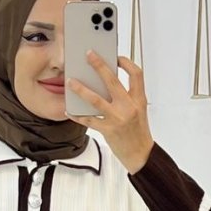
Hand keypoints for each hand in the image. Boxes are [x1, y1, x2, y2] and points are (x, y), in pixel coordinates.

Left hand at [65, 50, 153, 173]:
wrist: (140, 155)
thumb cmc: (138, 132)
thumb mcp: (138, 111)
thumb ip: (127, 97)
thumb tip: (106, 83)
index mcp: (139, 100)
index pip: (136, 74)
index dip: (126, 62)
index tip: (116, 57)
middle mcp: (129, 106)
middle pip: (112, 80)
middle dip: (99, 65)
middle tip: (88, 55)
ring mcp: (118, 118)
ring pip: (95, 99)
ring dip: (81, 89)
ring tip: (70, 82)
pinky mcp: (108, 130)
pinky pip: (89, 120)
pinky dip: (77, 115)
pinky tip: (69, 110)